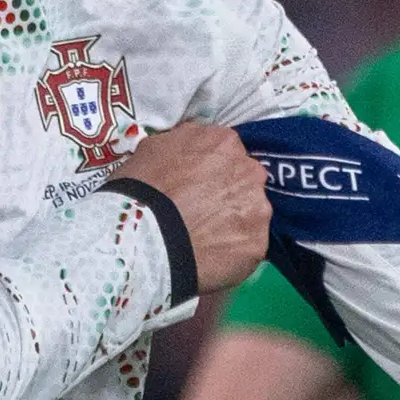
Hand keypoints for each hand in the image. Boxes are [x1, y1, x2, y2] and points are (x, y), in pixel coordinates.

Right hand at [108, 121, 269, 293]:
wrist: (143, 237)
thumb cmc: (141, 189)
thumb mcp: (153, 147)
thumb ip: (183, 142)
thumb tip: (191, 148)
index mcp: (225, 142)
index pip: (227, 154)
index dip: (211, 172)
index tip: (197, 187)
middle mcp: (250, 171)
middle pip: (245, 182)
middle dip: (228, 195)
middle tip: (202, 214)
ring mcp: (258, 208)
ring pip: (250, 214)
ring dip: (234, 223)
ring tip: (205, 239)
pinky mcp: (258, 243)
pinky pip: (248, 246)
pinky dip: (233, 251)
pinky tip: (210, 257)